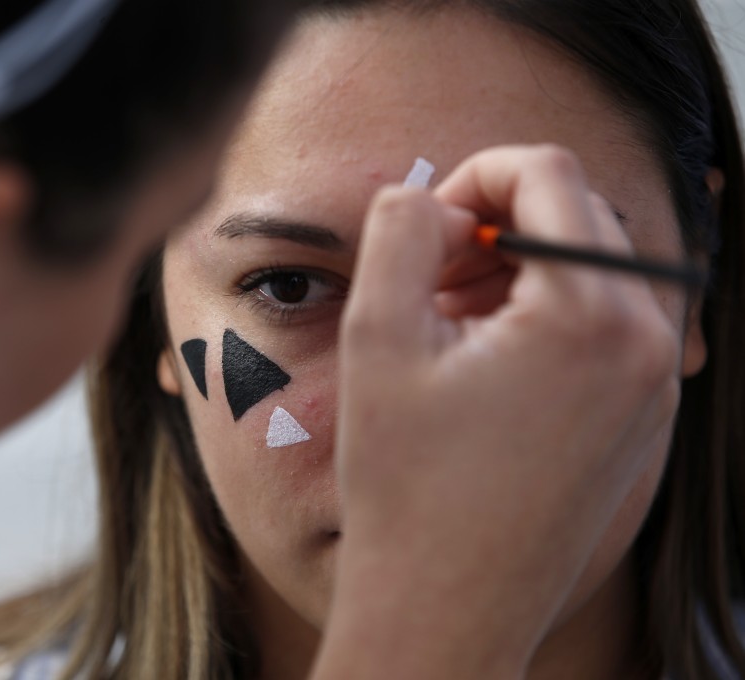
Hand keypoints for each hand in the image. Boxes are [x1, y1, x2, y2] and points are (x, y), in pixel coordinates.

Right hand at [314, 145, 679, 678]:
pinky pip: (602, 326)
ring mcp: (653, 386)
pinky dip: (543, 318)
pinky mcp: (641, 419)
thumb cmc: (407, 484)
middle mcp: (645, 343)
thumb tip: (434, 202)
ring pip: (590, 270)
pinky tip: (482, 365)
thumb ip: (399, 227)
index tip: (426, 232)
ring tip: (447, 325)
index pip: (546, 172)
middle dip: (495, 226)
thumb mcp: (376, 335)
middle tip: (429, 281)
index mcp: (590, 313)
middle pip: (575, 217)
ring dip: (516, 274)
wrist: (446, 606)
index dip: (472, 177)